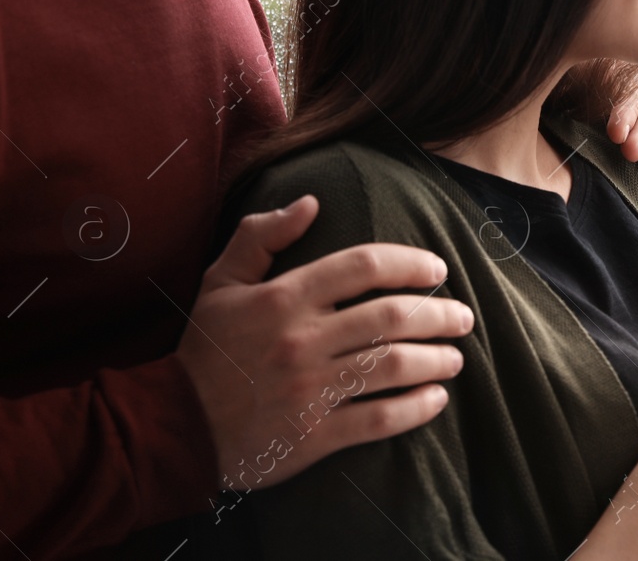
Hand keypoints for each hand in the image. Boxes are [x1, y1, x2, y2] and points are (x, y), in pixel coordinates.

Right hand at [176, 195, 475, 487]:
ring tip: (455, 357)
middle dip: (439, 315)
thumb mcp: (221, 282)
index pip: (363, 266)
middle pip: (392, 317)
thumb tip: (311, 202)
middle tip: (462, 316)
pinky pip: (378, 420)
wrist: (174, 426)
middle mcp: (301, 341)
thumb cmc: (206, 349)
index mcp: (283, 298)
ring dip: (436, 360)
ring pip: (393, 367)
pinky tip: (436, 398)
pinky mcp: (314, 436)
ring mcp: (310, 390)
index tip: (437, 270)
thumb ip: (261, 236)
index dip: (410, 263)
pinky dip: (415, 409)